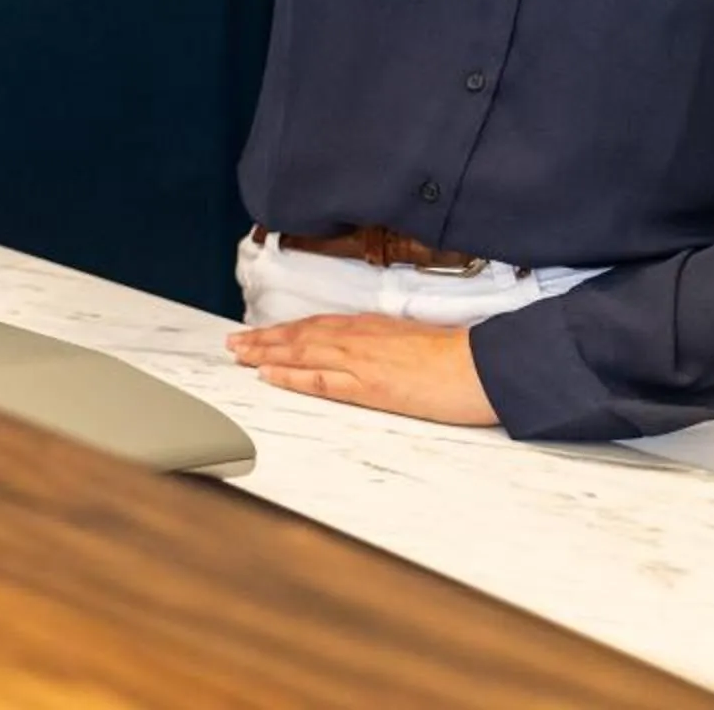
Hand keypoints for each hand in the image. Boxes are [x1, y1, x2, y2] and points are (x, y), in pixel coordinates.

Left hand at [224, 315, 498, 425]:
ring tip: (239, 354)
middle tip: (234, 343)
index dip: (286, 330)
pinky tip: (269, 375)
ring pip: (301, 353)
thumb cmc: (457, 355)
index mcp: (370, 326)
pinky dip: (290, 376)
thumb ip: (387, 342)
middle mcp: (358, 338)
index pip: (317, 326)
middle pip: (300, 336)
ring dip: (266, 353)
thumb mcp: (415, 340)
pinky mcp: (367, 386)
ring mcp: (359, 361)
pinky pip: (319, 380)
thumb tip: (373, 351)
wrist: (480, 365)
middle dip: (264, 339)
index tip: (262, 333)